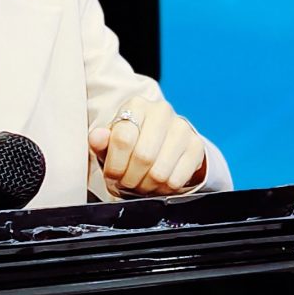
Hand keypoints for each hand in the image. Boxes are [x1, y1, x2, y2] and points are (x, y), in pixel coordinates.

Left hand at [88, 97, 206, 196]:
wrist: (159, 146)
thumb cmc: (129, 145)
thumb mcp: (109, 143)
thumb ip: (100, 141)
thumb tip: (97, 137)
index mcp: (136, 105)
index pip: (123, 139)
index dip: (115, 165)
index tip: (112, 175)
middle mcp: (161, 111)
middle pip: (143, 157)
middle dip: (130, 178)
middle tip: (126, 183)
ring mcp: (182, 128)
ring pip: (160, 171)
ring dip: (146, 186)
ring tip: (140, 183)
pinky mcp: (196, 146)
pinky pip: (177, 179)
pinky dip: (163, 189)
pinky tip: (156, 184)